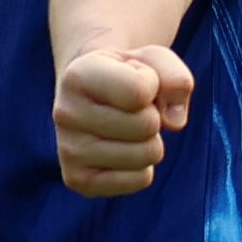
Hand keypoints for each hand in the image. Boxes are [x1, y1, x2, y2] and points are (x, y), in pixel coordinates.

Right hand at [55, 45, 194, 197]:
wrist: (91, 95)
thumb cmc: (127, 75)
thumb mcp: (154, 61)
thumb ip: (176, 77)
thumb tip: (174, 123)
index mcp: (78, 76)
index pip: (139, 91)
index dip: (153, 85)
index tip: (135, 79)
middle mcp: (65, 113)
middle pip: (147, 125)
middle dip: (152, 115)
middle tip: (132, 109)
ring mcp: (69, 151)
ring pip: (147, 155)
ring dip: (149, 141)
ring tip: (127, 128)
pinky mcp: (78, 181)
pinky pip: (140, 179)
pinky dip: (143, 166)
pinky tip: (121, 149)